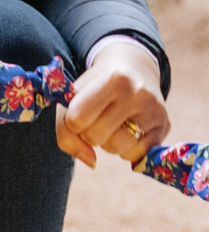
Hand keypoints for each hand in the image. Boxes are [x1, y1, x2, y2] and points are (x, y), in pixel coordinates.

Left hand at [56, 37, 167, 167]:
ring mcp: (154, 111)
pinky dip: (125, 149)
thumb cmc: (97, 86)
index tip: (79, 111)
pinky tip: (128, 131)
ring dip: (107, 143)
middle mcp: (137, 93)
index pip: (77, 119)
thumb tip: (91, 162)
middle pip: (95, 137)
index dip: (72, 122)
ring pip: (117, 148)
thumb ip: (66, 130)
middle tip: (97, 117)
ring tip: (113, 124)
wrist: (135, 70)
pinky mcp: (164, 127)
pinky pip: (135, 156)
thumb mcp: (75, 96)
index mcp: (112, 79)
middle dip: (89, 133)